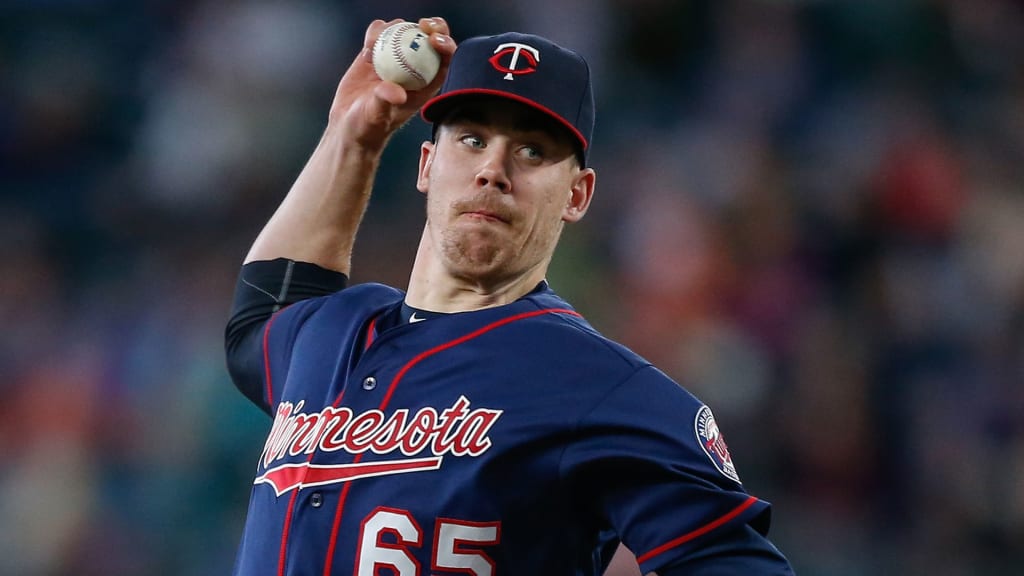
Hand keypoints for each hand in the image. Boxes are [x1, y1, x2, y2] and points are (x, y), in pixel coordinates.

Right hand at [328, 17, 455, 149]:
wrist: (348, 124)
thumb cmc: (368, 126)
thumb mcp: (376, 115)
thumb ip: (385, 100)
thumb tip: (398, 93)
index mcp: (425, 85)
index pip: (445, 62)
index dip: (446, 45)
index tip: (434, 38)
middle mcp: (413, 69)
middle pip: (431, 41)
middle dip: (433, 27)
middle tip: (423, 24)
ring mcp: (395, 60)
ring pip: (405, 33)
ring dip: (399, 26)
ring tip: (384, 35)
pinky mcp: (376, 54)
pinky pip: (380, 35)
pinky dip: (376, 32)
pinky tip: (369, 43)